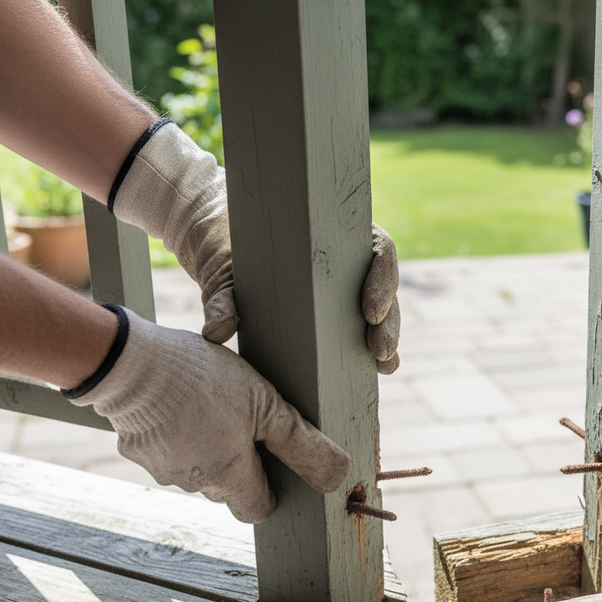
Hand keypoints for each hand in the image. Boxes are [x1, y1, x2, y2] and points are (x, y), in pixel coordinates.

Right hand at [65, 305, 351, 522]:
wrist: (130, 362)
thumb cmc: (203, 379)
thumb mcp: (264, 402)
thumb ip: (301, 443)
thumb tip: (338, 476)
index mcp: (229, 475)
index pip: (257, 509)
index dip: (268, 488)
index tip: (269, 458)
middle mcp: (194, 482)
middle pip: (227, 488)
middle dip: (237, 463)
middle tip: (240, 419)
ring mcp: (160, 470)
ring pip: (195, 471)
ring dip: (205, 448)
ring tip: (207, 404)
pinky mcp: (135, 451)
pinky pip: (165, 452)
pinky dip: (174, 436)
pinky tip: (178, 403)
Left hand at [111, 120, 401, 370]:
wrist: (213, 235)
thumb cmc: (224, 241)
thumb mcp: (221, 268)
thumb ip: (221, 298)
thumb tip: (218, 332)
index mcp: (332, 232)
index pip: (378, 249)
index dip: (383, 280)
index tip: (370, 312)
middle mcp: (345, 256)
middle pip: (384, 285)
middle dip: (388, 321)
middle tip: (381, 351)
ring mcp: (342, 282)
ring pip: (380, 307)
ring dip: (386, 335)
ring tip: (384, 364)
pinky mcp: (332, 306)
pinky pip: (360, 324)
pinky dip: (368, 346)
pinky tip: (377, 370)